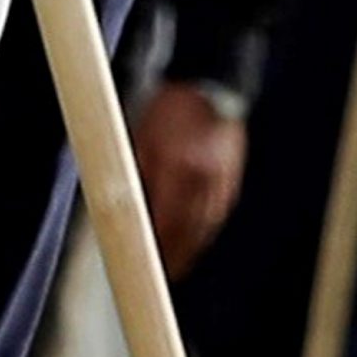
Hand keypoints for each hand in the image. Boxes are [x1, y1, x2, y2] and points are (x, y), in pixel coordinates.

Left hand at [133, 80, 245, 276]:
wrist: (210, 84)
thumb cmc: (168, 108)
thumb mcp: (141, 138)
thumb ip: (136, 176)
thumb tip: (126, 209)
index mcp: (179, 168)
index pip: (168, 223)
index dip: (159, 249)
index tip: (148, 266)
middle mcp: (203, 180)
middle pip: (190, 232)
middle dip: (176, 256)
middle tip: (163, 273)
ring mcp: (221, 181)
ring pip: (206, 226)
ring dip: (191, 248)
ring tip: (177, 263)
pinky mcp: (231, 179)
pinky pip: (216, 214)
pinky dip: (204, 230)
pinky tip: (195, 238)